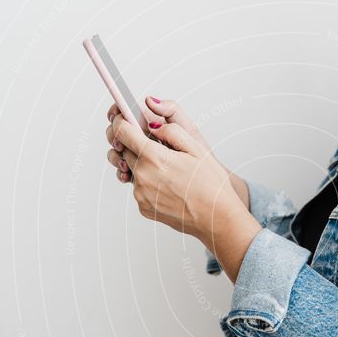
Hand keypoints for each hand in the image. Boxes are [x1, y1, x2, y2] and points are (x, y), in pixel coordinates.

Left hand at [109, 107, 261, 281]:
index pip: (123, 132)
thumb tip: (154, 125)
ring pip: (132, 170)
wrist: (216, 219)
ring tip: (165, 168)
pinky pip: (139, 188)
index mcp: (155, 158)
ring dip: (142, 164)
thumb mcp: (197, 149)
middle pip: (124, 151)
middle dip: (133, 143)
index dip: (121, 121)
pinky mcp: (143, 207)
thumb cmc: (212, 185)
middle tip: (152, 144)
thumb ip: (172, 132)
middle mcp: (143, 177)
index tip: (123, 117)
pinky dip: (148, 183)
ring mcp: (141, 194)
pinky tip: (168, 185)